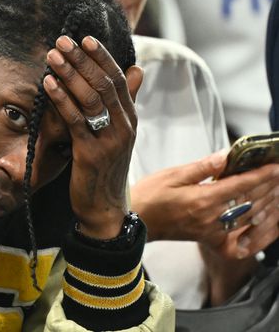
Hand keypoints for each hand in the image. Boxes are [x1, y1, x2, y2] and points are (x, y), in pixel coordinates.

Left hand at [44, 35, 141, 239]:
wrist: (105, 208)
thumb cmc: (106, 168)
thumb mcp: (119, 133)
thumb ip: (125, 102)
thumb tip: (138, 70)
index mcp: (130, 118)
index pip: (118, 79)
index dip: (102, 57)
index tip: (85, 39)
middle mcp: (124, 125)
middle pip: (104, 83)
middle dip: (82, 59)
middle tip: (62, 41)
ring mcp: (110, 139)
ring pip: (91, 98)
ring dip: (70, 73)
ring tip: (53, 55)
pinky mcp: (91, 153)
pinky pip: (76, 120)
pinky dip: (62, 99)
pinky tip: (49, 83)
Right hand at [131, 150, 278, 256]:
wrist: (134, 221)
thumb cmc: (148, 196)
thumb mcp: (172, 175)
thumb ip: (202, 167)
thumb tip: (227, 155)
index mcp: (203, 199)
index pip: (241, 185)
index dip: (262, 174)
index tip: (276, 166)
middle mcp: (211, 218)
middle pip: (250, 201)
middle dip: (269, 187)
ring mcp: (211, 231)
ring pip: (249, 219)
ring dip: (268, 206)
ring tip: (278, 194)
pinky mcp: (208, 239)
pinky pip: (240, 241)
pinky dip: (257, 234)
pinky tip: (267, 226)